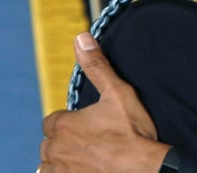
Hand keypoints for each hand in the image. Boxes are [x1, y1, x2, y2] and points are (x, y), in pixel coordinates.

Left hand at [38, 32, 170, 172]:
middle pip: (52, 142)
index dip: (71, 121)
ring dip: (66, 158)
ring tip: (92, 155)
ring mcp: (60, 170)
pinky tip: (89, 167)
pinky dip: (69, 171)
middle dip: (67, 140)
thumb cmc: (133, 133)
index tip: (90, 124)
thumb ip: (97, 66)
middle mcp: (55, 149)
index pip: (54, 121)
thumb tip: (81, 38)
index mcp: (63, 125)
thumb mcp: (119, 93)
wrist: (144, 168)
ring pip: (53, 161)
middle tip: (94, 140)